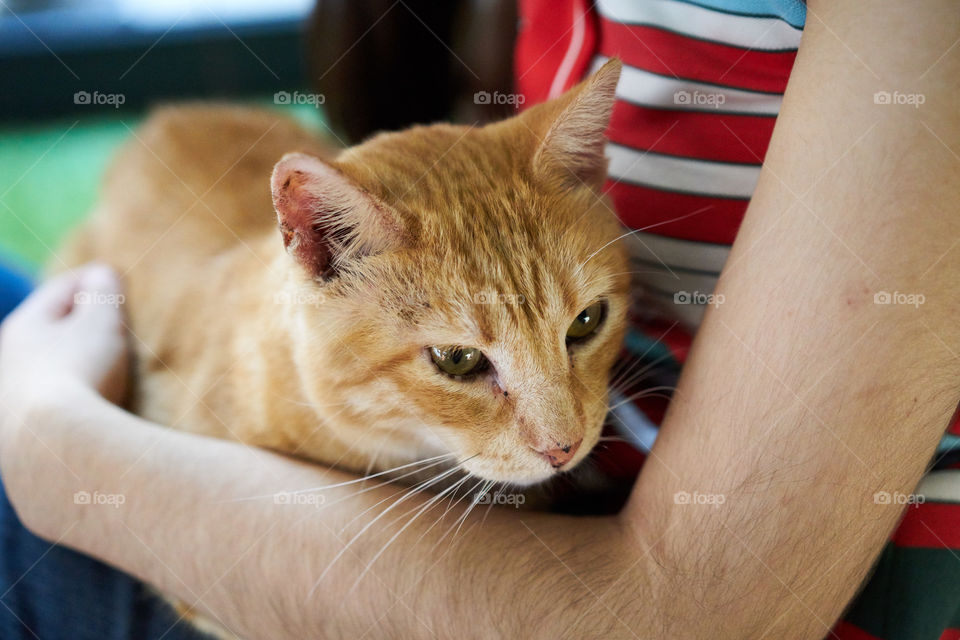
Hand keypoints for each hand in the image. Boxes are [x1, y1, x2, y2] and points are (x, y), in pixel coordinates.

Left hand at [0, 264, 129, 420]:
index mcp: (24, 325)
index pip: (61, 289)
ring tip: (107, 368)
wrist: (55, 446)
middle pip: (49, 330)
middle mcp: (8, 359)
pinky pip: (53, 403)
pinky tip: (92, 406)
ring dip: (76, 362)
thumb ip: (103, 292)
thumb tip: (100, 274)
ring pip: (48, 368)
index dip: (92, 280)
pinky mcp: (23, 434)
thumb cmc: (80, 371)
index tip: (115, 279)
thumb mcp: (101, 321)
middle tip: (113, 322)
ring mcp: (12, 399)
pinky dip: (74, 395)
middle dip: (80, 324)